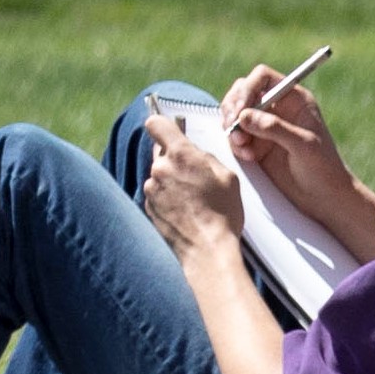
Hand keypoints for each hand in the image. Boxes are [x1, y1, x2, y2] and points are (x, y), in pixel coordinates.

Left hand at [136, 115, 246, 249]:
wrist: (208, 250)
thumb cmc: (223, 213)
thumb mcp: (227, 176)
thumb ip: (205, 157)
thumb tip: (193, 153)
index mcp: (180, 155)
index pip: (156, 124)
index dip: (161, 125)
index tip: (168, 130)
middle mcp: (160, 168)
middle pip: (161, 152)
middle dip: (175, 159)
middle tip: (195, 175)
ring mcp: (150, 188)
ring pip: (159, 174)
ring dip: (171, 180)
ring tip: (193, 198)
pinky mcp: (147, 206)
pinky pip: (157, 193)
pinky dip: (167, 197)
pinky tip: (185, 210)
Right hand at [224, 68, 374, 264]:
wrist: (324, 197)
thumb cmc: (323, 168)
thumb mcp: (303, 146)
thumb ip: (275, 128)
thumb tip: (244, 116)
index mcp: (294, 99)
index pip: (263, 77)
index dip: (247, 88)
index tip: (240, 110)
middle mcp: (278, 108)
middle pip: (243, 91)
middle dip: (234, 108)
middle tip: (232, 128)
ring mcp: (265, 126)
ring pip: (235, 113)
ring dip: (232, 128)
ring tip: (241, 146)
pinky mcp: (257, 144)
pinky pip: (235, 135)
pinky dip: (235, 144)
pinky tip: (248, 157)